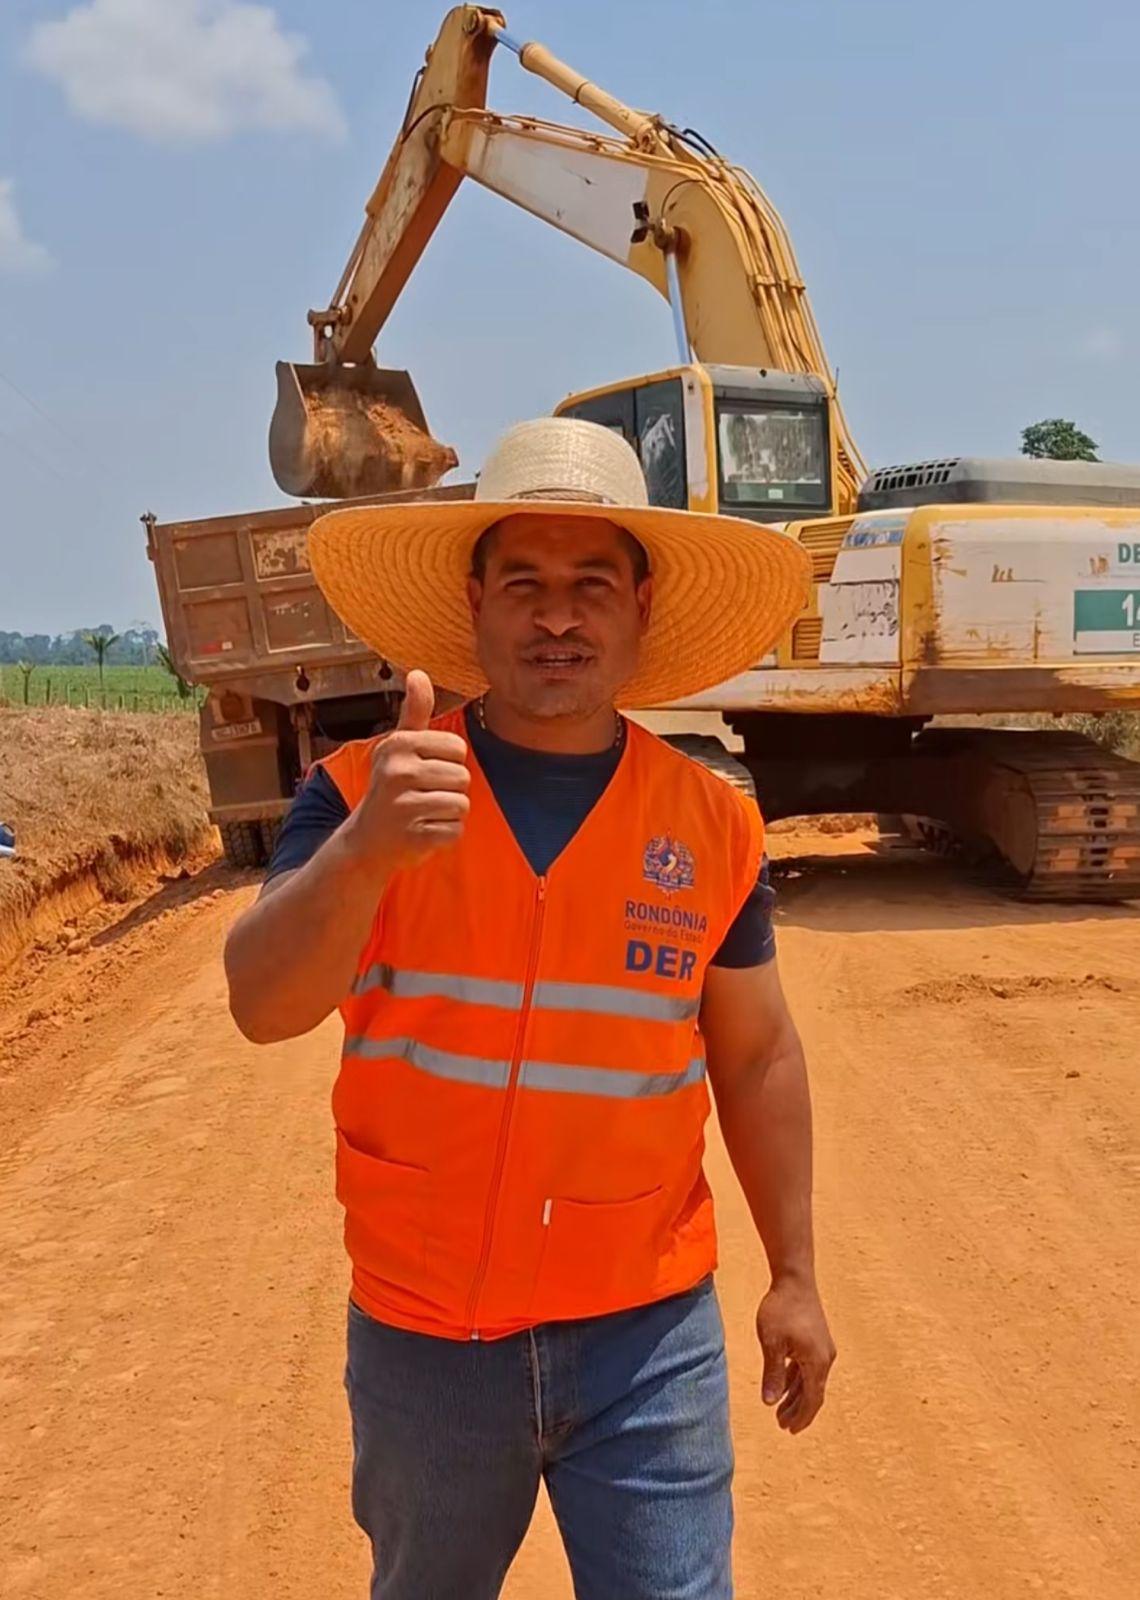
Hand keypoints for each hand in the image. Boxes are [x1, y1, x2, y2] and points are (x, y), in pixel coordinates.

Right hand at [345, 670, 469, 870]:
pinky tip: (423, 831)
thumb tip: (418, 673)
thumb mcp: (398, 746)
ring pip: (461, 804)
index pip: (457, 748)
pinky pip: (455, 830)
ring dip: (448, 813)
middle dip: (450, 789)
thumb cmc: (390, 787)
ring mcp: (405, 807)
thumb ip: (415, 711)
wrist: (366, 840)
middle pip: (463, 777)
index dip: (449, 762)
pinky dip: (445, 834)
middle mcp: (398, 772)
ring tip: (424, 812)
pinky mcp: (415, 837)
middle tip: (423, 796)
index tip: (425, 771)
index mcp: (398, 745)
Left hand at [757, 1275, 835, 1433]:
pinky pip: (808, 1366)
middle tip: (783, 1426)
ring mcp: (823, 1348)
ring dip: (797, 1396)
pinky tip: (785, 1385)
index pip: (812, 1400)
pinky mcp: (817, 1339)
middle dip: (798, 1411)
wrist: (794, 1279)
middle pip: (813, 1393)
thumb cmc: (781, 1309)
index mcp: (817, 1363)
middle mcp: (825, 1358)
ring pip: (811, 1380)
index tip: (789, 1430)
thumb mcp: (772, 1343)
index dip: (801, 1417)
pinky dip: (797, 1379)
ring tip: (781, 1410)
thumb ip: (772, 1374)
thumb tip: (770, 1402)